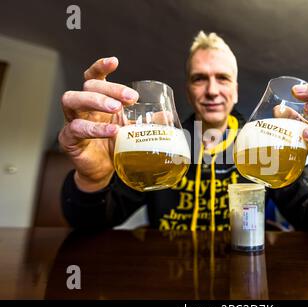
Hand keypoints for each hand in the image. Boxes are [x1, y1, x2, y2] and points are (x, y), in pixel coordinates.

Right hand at [58, 57, 138, 191]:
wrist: (102, 170)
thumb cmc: (114, 145)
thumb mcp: (133, 131)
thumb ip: (148, 122)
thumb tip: (167, 114)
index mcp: (97, 100)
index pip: (93, 77)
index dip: (100, 67)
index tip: (114, 62)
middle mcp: (83, 107)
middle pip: (88, 85)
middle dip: (109, 88)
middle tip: (130, 98)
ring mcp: (72, 120)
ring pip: (72, 100)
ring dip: (96, 101)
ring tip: (116, 108)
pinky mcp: (68, 139)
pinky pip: (76, 128)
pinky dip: (95, 128)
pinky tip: (112, 130)